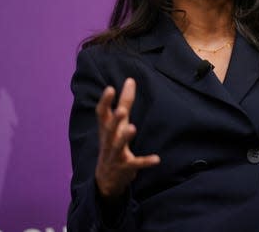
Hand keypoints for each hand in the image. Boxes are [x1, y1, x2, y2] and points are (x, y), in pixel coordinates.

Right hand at [95, 78, 159, 199]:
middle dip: (115, 120)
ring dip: (125, 137)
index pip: (101, 114)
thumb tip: (130, 80)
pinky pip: (136, 164)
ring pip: (118, 146)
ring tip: (133, 128)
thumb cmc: (113, 143)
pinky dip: (145, 161)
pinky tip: (156, 159)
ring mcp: (115, 155)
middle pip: (109, 129)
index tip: (110, 88)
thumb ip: (125, 103)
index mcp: (106, 129)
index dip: (105, 102)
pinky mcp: (125, 168)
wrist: (106, 178)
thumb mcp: (117, 124)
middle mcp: (108, 141)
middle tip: (121, 111)